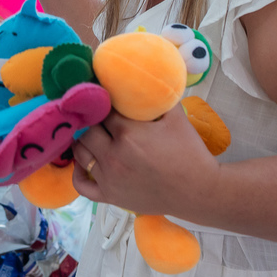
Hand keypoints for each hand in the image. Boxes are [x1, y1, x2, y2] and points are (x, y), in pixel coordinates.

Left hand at [70, 104, 219, 215]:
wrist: (199, 191)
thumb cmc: (190, 153)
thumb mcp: (177, 117)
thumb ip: (158, 97)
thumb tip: (146, 80)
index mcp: (128, 133)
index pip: (102, 111)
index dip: (103, 103)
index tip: (104, 100)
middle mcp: (113, 155)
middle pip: (87, 130)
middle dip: (91, 122)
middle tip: (98, 118)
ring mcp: (109, 178)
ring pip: (79, 153)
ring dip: (82, 142)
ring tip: (90, 135)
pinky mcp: (110, 196)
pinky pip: (81, 184)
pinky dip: (77, 173)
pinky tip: (83, 163)